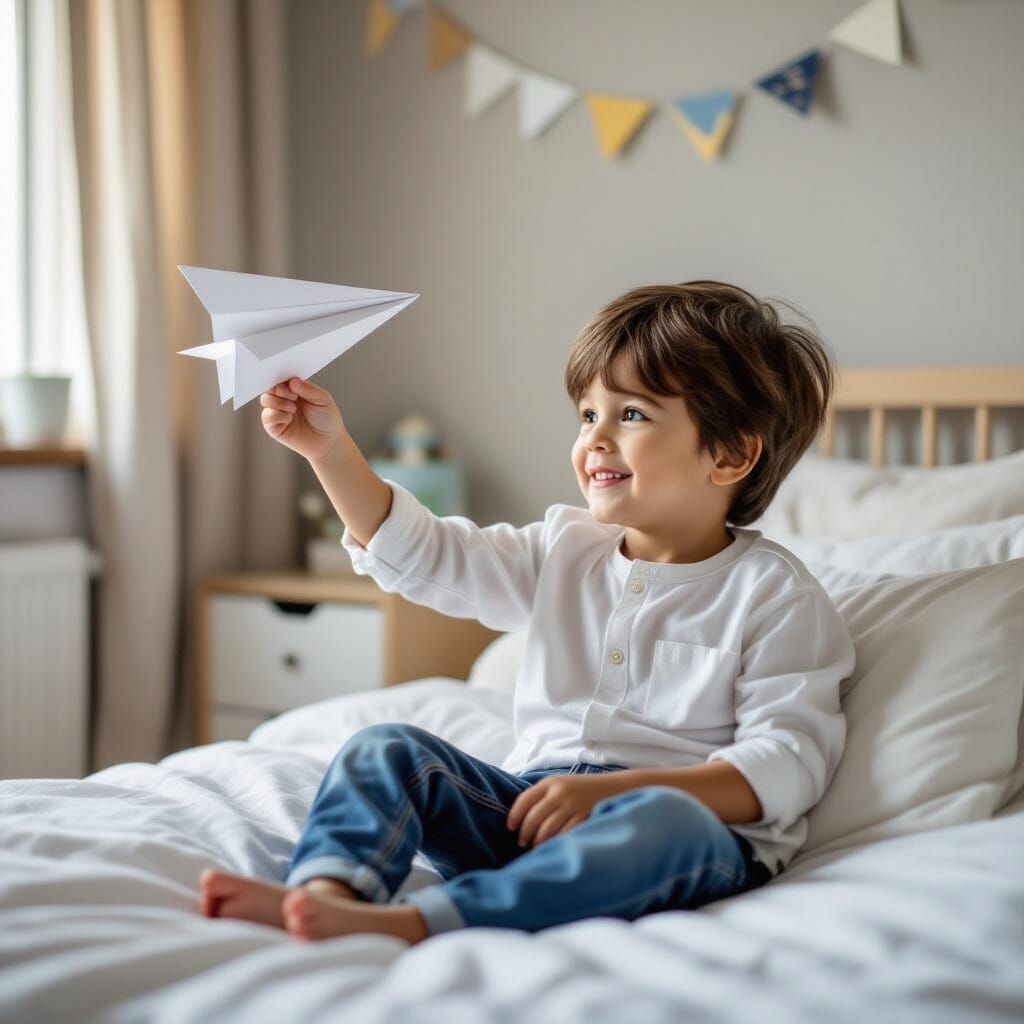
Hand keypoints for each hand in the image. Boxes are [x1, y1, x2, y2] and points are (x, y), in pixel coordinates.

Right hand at [259, 377, 345, 462]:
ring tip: (293, 409)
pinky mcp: (274, 427)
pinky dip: (277, 416)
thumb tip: (292, 381)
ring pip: (265, 399)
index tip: (291, 383)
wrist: (328, 442)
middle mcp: (284, 399)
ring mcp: (278, 412)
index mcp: (295, 389)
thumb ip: (308, 389)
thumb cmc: (327, 419)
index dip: (282, 377)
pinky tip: (289, 419)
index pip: (281, 377)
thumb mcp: (323, 399)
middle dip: (279, 390)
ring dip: (279, 403)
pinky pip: (267, 416)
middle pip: (269, 386)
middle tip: (293, 396)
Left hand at [506, 774, 620, 848]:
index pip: (524, 800)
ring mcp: (573, 806)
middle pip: (533, 817)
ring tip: (536, 846)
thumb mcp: (558, 784)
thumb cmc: (578, 789)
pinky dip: (555, 843)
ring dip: (538, 841)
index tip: (510, 828)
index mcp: (550, 783)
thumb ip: (541, 796)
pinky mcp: (584, 818)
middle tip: (522, 842)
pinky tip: (552, 847)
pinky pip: (564, 835)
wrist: (610, 788)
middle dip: (525, 833)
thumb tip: (518, 817)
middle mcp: (560, 793)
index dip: (514, 816)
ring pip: (547, 829)